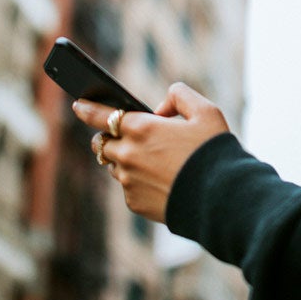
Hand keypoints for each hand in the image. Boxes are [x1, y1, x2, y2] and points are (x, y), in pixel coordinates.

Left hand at [74, 82, 229, 222]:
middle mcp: (128, 154)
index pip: (101, 115)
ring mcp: (129, 181)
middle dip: (107, 137)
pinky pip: (128, 188)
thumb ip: (180, 96)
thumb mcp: (206, 111)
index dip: (87, 109)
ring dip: (123, 160)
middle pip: (102, 143)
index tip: (78, 105)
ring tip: (148, 160)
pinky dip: (137, 182)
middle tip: (121, 136)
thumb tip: (160, 108)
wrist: (222, 198)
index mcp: (141, 128)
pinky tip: (159, 181)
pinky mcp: (134, 203)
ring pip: (114, 166)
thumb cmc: (215, 151)